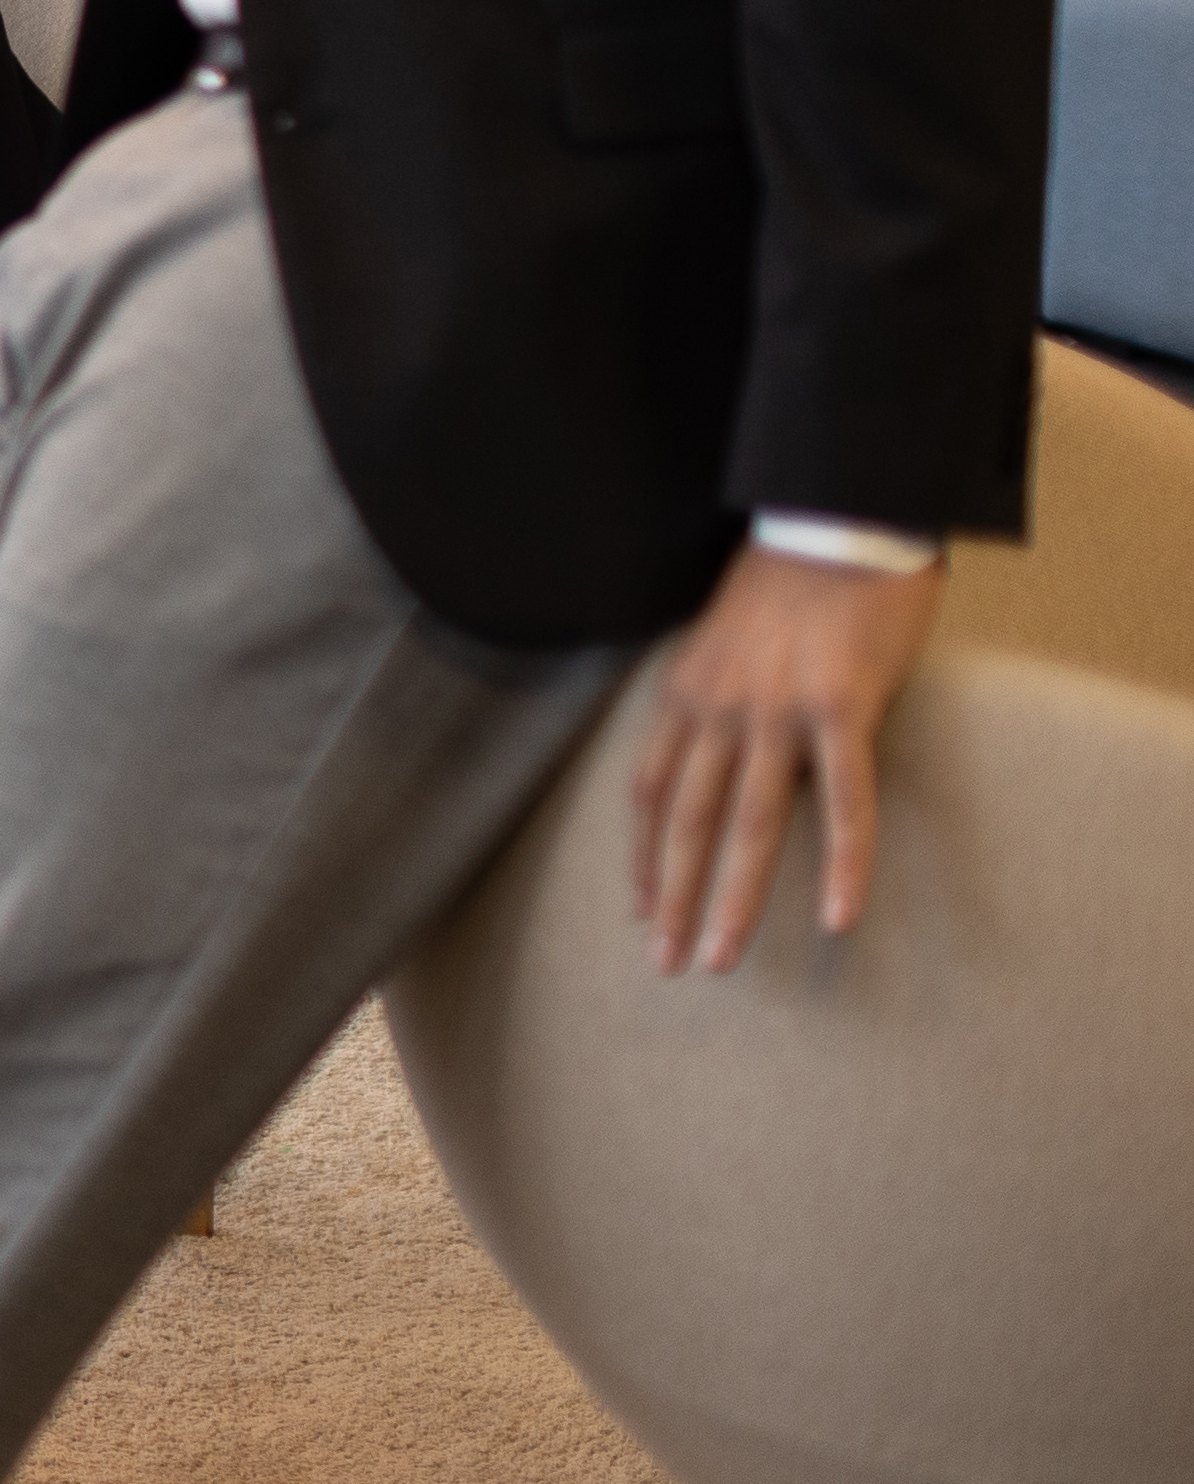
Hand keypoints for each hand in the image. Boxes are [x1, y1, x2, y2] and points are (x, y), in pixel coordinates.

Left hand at [631, 542, 941, 974]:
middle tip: (666, 964)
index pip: (648, 793)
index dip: (641, 859)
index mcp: (686, 694)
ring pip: (748, 823)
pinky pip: (843, 798)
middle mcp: (718, 708)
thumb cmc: (788, 582)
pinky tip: (837, 915)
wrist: (836, 519)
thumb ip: (717, 702)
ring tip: (719, 959)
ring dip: (733, 898)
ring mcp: (776, 709)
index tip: (639, 914)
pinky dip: (841, 861)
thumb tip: (718, 757)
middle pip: (684, 822)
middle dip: (670, 899)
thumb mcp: (724, 643)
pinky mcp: (840, 706)